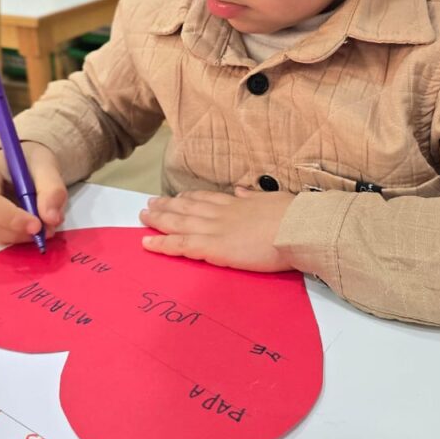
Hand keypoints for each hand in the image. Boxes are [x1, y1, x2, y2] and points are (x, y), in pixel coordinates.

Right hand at [0, 142, 66, 245]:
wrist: (25, 165)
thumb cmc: (30, 162)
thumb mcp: (47, 167)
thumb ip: (52, 190)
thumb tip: (51, 218)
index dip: (11, 218)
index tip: (37, 226)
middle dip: (18, 230)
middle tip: (47, 230)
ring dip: (19, 235)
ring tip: (43, 226)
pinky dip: (16, 236)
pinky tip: (30, 226)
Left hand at [139, 187, 295, 272]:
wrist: (297, 227)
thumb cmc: (293, 216)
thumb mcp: (273, 199)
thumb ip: (255, 197)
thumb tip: (244, 191)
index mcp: (237, 203)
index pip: (206, 199)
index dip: (188, 198)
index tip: (176, 197)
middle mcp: (221, 213)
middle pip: (186, 207)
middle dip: (166, 206)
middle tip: (149, 203)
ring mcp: (214, 229)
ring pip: (177, 222)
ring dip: (158, 219)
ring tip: (142, 217)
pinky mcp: (212, 247)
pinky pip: (180, 245)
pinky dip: (161, 244)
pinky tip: (146, 243)